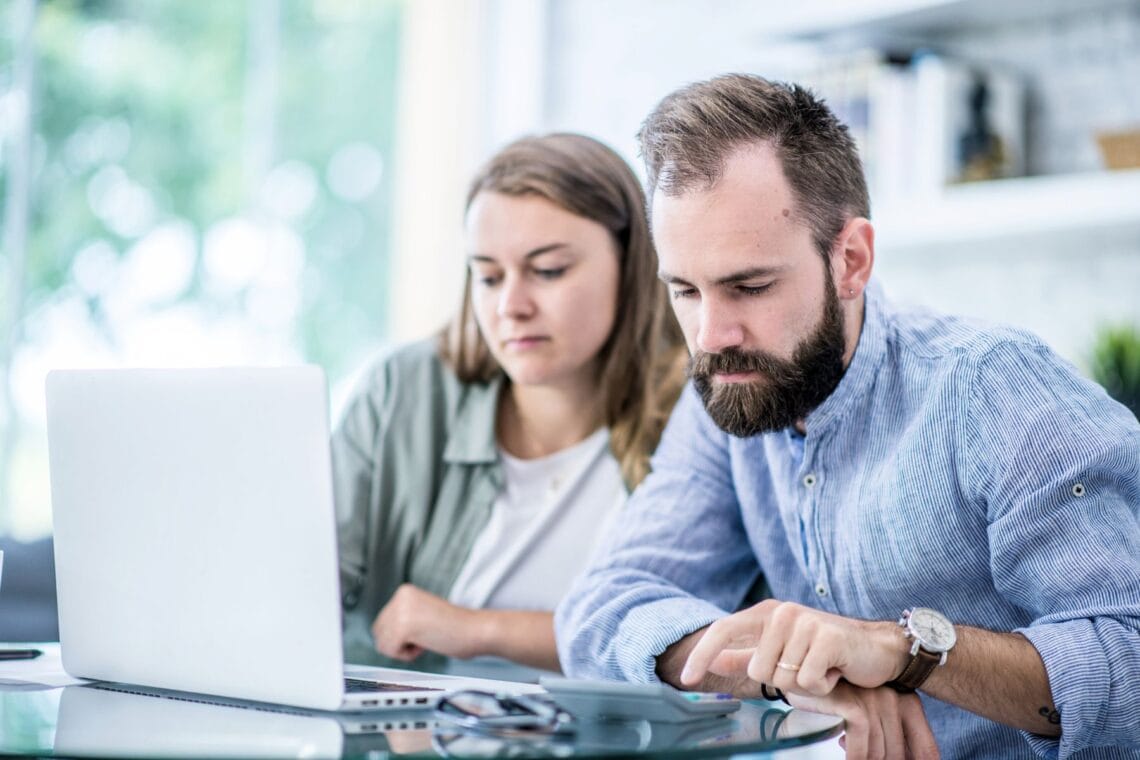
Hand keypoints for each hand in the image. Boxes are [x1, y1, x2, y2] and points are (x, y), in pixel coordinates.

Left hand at [371, 584, 482, 660]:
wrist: (475, 630)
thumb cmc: (454, 627)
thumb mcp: (422, 613)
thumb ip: (402, 617)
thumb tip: (379, 634)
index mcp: (404, 591)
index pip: (382, 622)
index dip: (401, 635)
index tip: (424, 629)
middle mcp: (400, 597)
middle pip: (378, 632)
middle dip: (399, 642)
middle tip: (425, 636)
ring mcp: (401, 610)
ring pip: (382, 643)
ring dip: (403, 649)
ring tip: (426, 639)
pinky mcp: (404, 626)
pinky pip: (391, 651)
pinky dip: (407, 655)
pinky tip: (425, 644)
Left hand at [681, 600, 905, 695]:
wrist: (877, 649)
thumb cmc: (826, 652)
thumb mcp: (782, 653)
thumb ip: (746, 655)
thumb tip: (713, 658)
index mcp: (767, 613)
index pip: (724, 630)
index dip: (701, 655)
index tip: (686, 680)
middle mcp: (782, 612)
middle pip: (758, 671)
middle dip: (783, 681)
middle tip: (807, 668)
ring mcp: (804, 622)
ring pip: (784, 679)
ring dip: (806, 685)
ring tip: (823, 668)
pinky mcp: (826, 638)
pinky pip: (808, 682)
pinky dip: (823, 686)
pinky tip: (836, 671)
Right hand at [788, 682, 939, 759]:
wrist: (805, 670)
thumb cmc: (838, 695)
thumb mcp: (869, 713)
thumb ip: (886, 733)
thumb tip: (899, 759)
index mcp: (905, 700)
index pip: (926, 747)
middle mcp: (892, 698)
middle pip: (898, 753)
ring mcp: (873, 700)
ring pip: (879, 752)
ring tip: (853, 758)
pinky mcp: (854, 704)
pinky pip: (861, 745)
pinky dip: (855, 757)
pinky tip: (845, 753)